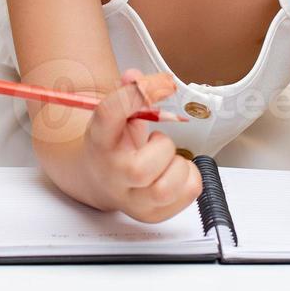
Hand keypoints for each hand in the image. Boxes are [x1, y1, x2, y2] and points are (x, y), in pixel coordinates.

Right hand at [83, 68, 202, 222]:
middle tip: (157, 141)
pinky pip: (188, 194)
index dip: (131, 96)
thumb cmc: (113, 144)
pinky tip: (175, 171)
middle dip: (162, 147)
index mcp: (99, 141)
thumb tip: (135, 77)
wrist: (98, 178)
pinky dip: (191, 177)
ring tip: (167, 159)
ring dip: (177, 166)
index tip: (146, 85)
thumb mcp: (116, 116)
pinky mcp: (153, 213)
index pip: (109, 115)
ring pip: (165, 188)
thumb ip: (128, 92)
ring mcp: (131, 199)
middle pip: (140, 169)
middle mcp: (112, 174)